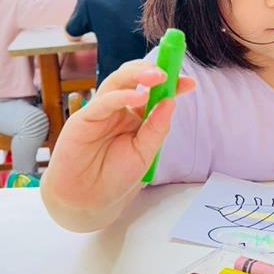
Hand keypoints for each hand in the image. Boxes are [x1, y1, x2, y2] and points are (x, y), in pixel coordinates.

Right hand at [45, 60, 194, 214]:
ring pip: (117, 81)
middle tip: (169, 73)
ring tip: (157, 77)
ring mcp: (101, 111)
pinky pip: (103, 101)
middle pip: (133, 78)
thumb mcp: (145, 154)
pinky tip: (138, 97)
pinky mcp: (84, 118)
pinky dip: (121, 96)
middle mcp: (118, 109)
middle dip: (152, 71)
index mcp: (134, 116)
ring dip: (137, 75)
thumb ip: (157, 128)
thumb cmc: (115, 178)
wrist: (89, 201)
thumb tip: (171, 102)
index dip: (171, 84)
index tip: (190, 83)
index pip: (153, 92)